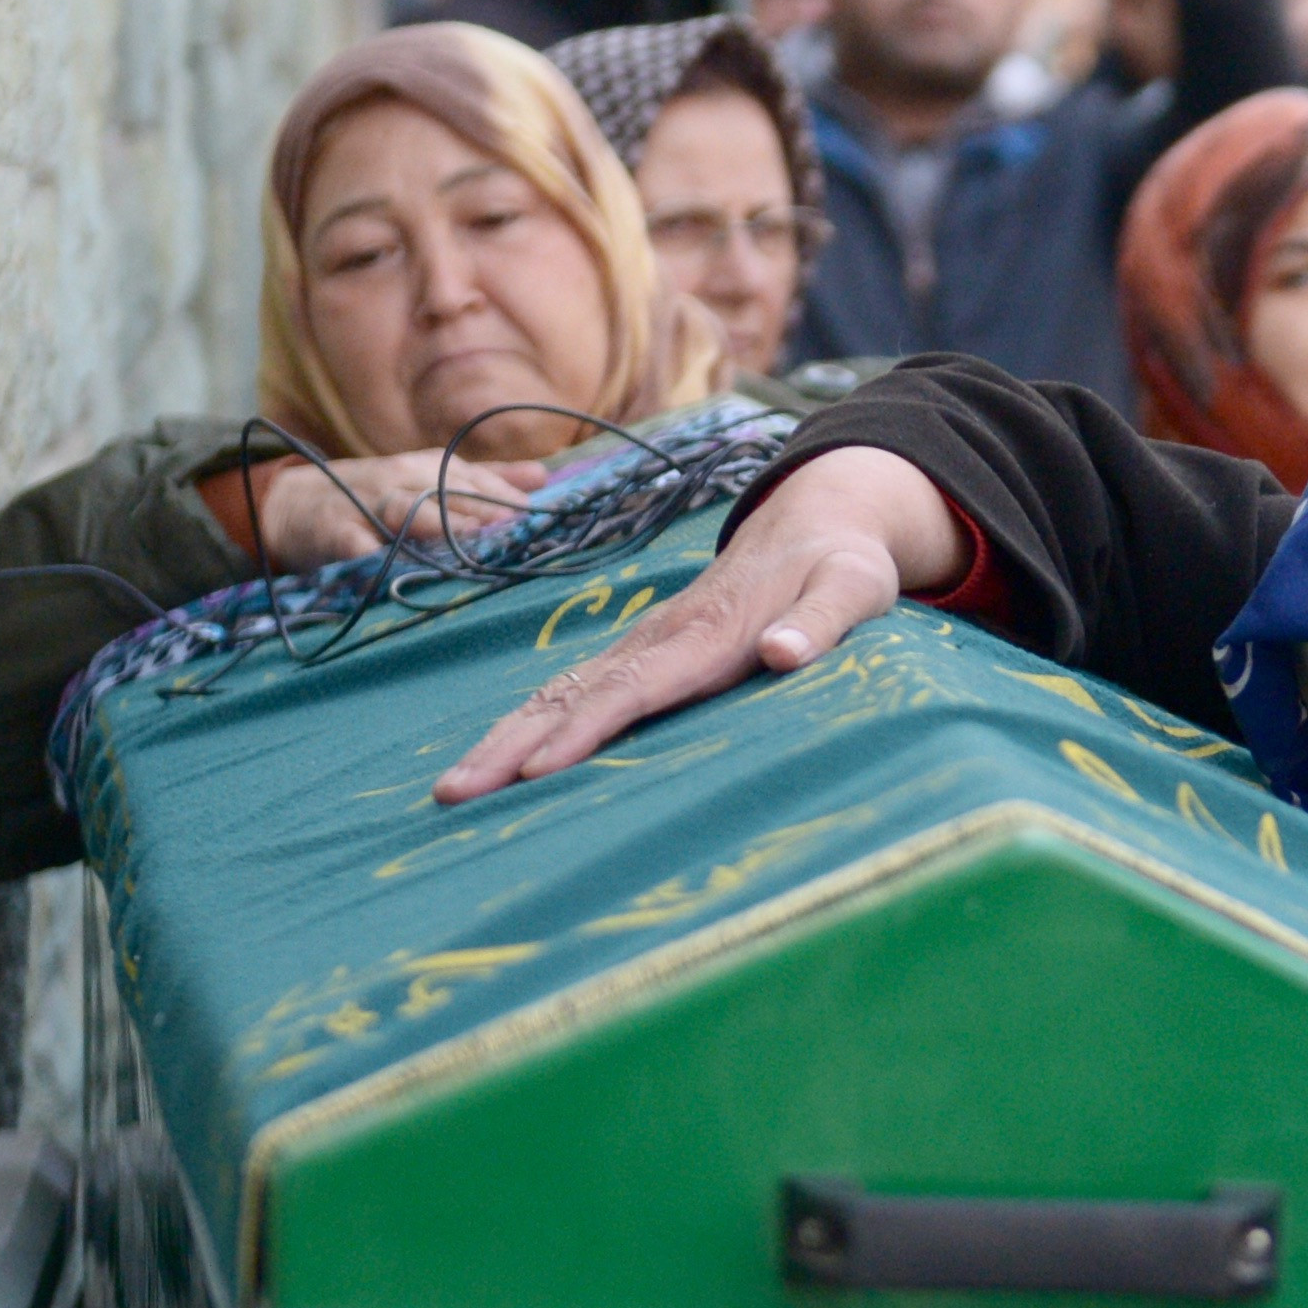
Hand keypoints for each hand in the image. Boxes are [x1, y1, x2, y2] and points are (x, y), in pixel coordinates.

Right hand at [252, 447, 548, 573]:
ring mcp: (365, 504)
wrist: (295, 504)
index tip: (538, 515)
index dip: (503, 497)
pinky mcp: (333, 532)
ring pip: (405, 509)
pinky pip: (352, 540)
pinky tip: (388, 560)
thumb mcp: (429, 482)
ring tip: (468, 536)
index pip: (473, 479)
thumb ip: (484, 480)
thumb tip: (542, 476)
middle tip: (514, 530)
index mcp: (427, 468)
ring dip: (436, 521)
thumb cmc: (376, 497)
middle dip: (481, 509)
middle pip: (445, 492)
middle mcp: (400, 480)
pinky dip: (369, 548)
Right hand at [430, 445, 966, 801]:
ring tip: (451, 787)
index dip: (585, 729)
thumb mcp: (855, 587)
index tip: (536, 770)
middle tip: (453, 792)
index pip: (635, 687)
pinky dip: (528, 723)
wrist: (818, 515)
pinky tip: (496, 756)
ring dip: (504, 738)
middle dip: (511, 744)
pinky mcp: (643, 651)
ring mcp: (645, 642)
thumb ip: (823, 622)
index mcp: (708, 632)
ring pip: (560, 693)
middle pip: (574, 695)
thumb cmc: (842, 563)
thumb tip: (784, 654)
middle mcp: (661, 637)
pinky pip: (573, 690)